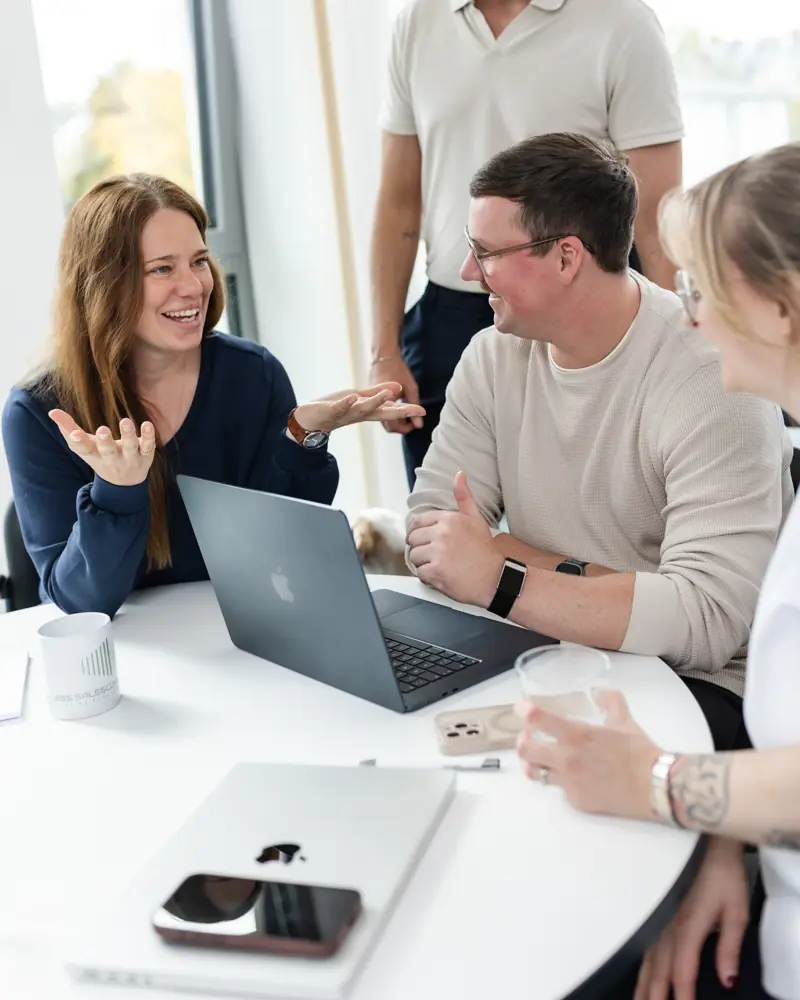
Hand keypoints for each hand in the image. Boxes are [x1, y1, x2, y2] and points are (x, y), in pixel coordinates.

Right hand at [49, 410, 155, 486]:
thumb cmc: (99, 456)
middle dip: (105, 442)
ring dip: (128, 435)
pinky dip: (149, 436)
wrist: (124, 483)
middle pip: (108, 451)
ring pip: (130, 447)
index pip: (84, 450)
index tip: (74, 434)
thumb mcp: (83, 446)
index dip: (78, 442)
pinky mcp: (145, 455)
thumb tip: (52, 412)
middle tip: (102, 430)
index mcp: (94, 455)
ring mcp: (130, 458)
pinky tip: (147, 424)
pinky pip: (148, 446)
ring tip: (125, 421)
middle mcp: (112, 458)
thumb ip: (67, 428)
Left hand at [293, 382, 424, 433]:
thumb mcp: (357, 399)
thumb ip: (375, 393)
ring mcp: (345, 413)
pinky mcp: (330, 410)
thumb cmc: (333, 408)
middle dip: (400, 411)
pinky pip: (339, 407)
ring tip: (388, 394)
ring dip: (375, 402)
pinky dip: (345, 404)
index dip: (406, 410)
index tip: (423, 410)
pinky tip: (352, 398)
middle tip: (417, 410)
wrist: (308, 420)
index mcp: (367, 411)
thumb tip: (396, 390)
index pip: (390, 410)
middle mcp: (359, 414)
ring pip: (362, 409)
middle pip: (382, 413)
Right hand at [368, 357, 422, 434]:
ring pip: (384, 419)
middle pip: (388, 426)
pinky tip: (397, 405)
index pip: (394, 426)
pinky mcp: (370, 398)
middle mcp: (375, 405)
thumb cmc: (398, 369)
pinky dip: (390, 412)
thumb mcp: (410, 387)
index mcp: (385, 404)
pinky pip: (380, 411)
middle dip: (401, 426)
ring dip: (396, 420)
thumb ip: (414, 405)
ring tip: (407, 412)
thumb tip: (419, 425)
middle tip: (413, 418)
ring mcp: (372, 402)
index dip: (406, 428)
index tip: (415, 422)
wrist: (383, 355)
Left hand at [406, 471, 502, 605]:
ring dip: (424, 563)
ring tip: (441, 565)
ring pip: (415, 557)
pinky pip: (420, 573)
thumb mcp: (476, 519)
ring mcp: (438, 552)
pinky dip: (428, 577)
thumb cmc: (485, 550)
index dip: (417, 533)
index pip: (417, 522)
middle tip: (436, 556)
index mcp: (449, 519)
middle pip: (413, 540)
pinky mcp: (436, 571)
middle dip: (422, 549)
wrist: (496, 578)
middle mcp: (442, 533)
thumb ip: (464, 497)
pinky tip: (442, 576)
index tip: (424, 540)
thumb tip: (459, 475)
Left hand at [515, 690, 659, 820]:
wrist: (656, 787)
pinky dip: (561, 779)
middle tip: (530, 736)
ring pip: (535, 773)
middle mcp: (567, 759)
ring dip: (533, 762)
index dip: (523, 711)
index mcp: (576, 735)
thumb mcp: (624, 720)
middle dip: (522, 740)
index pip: (536, 719)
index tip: (521, 708)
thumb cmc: (639, 751)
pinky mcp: (577, 801)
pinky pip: (559, 788)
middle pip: (524, 750)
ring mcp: (569, 783)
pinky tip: (572, 775)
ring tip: (540, 757)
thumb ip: (610, 701)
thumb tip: (599, 691)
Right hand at [635, 837, 748, 999]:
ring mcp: (660, 920)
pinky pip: (646, 947)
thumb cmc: (723, 875)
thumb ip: (729, 948)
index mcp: (688, 928)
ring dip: (644, 983)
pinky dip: (642, 966)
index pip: (682, 971)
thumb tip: (728, 981)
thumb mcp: (736, 912)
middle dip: (655, 994)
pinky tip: (640, 974)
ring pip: (648, 959)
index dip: (683, 995)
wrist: (705, 842)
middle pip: (659, 969)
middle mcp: (669, 927)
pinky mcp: (659, 913)